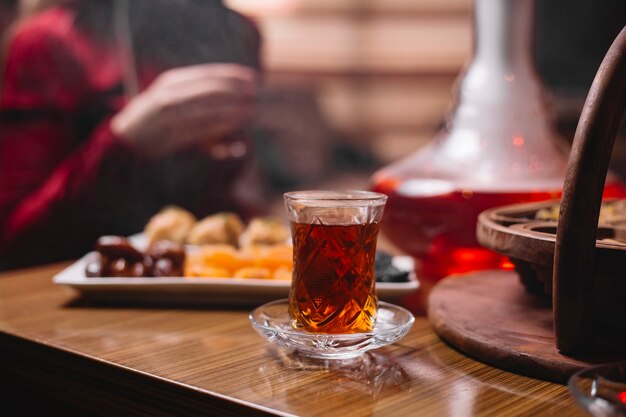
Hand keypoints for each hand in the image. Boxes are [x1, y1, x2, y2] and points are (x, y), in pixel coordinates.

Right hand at [111, 63, 257, 156]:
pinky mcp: (169, 133)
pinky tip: (234, 124)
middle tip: (257, 95)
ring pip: (207, 107)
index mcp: (174, 81)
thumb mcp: (176, 101)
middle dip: (236, 91)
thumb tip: (236, 101)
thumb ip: (201, 99)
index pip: (208, 74)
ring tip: (251, 110)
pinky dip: (219, 125)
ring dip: (231, 108)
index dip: (233, 75)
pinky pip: (199, 128)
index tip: (253, 78)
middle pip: (210, 88)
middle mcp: (171, 93)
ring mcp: (168, 113)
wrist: (127, 138)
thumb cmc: (158, 122)